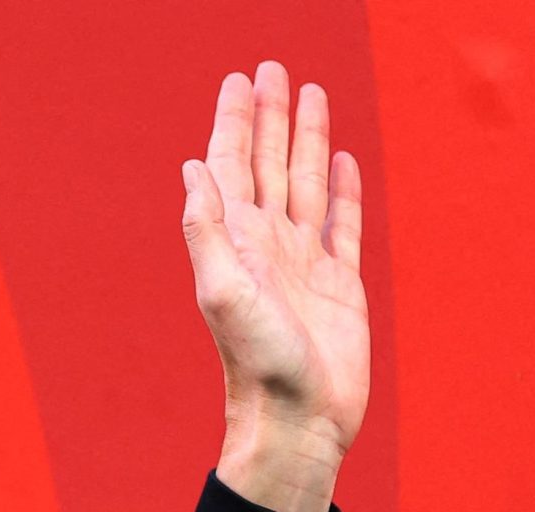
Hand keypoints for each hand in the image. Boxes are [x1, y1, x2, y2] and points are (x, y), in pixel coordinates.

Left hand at [182, 62, 369, 511]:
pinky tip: (341, 160)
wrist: (296, 420)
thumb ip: (207, 229)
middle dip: (270, 116)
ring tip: (309, 94)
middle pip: (270, 163)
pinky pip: (341, 224)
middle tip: (271, 68)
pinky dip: (342, 190)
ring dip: (306, 139)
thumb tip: (191, 167)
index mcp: (237, 242)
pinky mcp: (341, 284)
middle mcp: (268, 245)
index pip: (232, 165)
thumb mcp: (221, 291)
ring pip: (306, 183)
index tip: (238, 79)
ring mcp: (305, 262)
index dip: (234, 122)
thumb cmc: (256, 364)